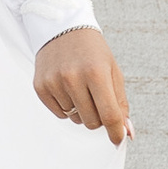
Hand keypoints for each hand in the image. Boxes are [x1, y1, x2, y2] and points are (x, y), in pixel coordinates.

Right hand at [34, 28, 131, 144]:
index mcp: (96, 72)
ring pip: (75, 119)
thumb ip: (120, 104)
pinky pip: (59, 114)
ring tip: (80, 88)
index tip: (119, 140)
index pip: (109, 115)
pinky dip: (66, 107)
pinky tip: (67, 88)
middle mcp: (73, 78)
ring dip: (81, 110)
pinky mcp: (40, 87)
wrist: (63, 28)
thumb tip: (127, 133)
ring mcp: (54, 83)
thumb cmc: (92, 52)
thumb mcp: (112, 72)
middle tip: (97, 99)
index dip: (116, 132)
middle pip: (91, 122)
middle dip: (98, 117)